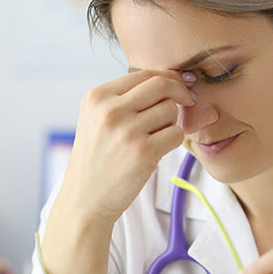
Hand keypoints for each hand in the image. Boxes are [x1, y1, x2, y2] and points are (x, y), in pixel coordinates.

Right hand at [57, 70, 196, 224]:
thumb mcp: (96, 119)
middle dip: (180, 92)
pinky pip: (176, 134)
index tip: (179, 87)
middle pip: (162, 85)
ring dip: (172, 122)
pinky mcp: (143, 152)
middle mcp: (110, 110)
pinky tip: (159, 149)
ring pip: (171, 110)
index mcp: (97, 97)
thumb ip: (124, 99)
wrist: (85, 199)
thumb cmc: (97, 160)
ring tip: (157, 136)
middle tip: (188, 102)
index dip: (168, 79)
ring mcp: (127, 131)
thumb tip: (169, 81)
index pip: (144, 74)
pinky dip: (174, 140)